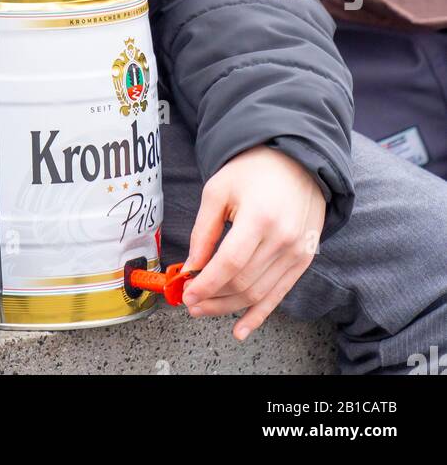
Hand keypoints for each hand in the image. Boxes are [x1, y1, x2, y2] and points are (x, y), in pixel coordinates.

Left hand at [182, 146, 325, 341]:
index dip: (206, 284)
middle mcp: (283, 238)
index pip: (230, 263)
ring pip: (258, 293)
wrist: (297, 160)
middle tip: (190, 302)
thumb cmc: (254, 170)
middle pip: (243, 282)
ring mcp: (297, 252)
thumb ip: (203, 230)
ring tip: (205, 308)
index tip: (187, 293)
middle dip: (212, 298)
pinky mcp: (304, 259)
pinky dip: (259, 314)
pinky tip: (241, 329)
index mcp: (260, 217)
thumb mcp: (218, 190)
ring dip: (229, 307)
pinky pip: (279, 294)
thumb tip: (191, 267)